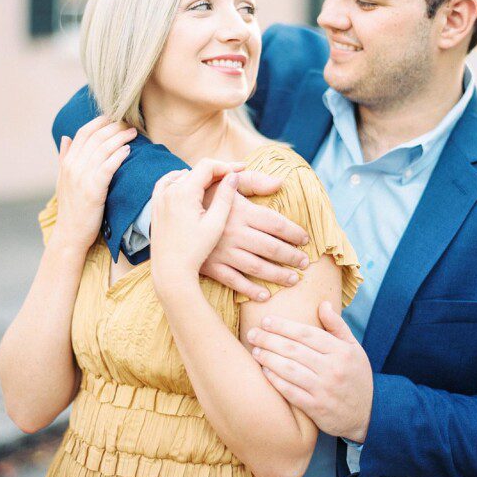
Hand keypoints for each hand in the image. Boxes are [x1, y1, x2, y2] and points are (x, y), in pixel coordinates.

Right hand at [52, 116, 137, 250]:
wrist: (71, 232)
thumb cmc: (72, 206)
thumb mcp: (64, 179)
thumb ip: (65, 157)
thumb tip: (67, 137)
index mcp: (67, 162)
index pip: (84, 133)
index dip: (100, 122)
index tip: (116, 116)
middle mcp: (73, 166)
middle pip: (96, 137)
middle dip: (114, 126)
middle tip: (130, 122)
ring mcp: (82, 177)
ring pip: (103, 149)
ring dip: (120, 137)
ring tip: (134, 132)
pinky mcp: (93, 189)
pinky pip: (107, 167)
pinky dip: (118, 156)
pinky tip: (128, 150)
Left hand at [150, 159, 240, 283]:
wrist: (170, 270)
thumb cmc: (195, 249)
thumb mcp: (216, 223)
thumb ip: (225, 197)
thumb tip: (233, 176)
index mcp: (184, 193)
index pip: (207, 166)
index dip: (226, 166)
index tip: (241, 171)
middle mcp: (169, 191)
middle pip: (195, 169)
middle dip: (216, 171)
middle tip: (233, 177)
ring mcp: (159, 198)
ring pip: (182, 176)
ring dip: (200, 176)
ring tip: (216, 183)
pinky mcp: (155, 206)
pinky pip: (166, 183)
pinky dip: (179, 180)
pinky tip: (188, 185)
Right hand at [199, 171, 309, 301]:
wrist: (171, 215)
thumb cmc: (204, 196)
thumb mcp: (227, 184)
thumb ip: (254, 181)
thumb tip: (280, 183)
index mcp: (241, 212)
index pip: (276, 224)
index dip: (294, 233)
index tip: (305, 240)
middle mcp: (234, 233)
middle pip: (270, 248)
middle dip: (291, 257)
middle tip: (305, 263)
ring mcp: (222, 252)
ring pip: (257, 267)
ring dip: (278, 275)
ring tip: (294, 279)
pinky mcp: (211, 266)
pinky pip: (234, 281)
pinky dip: (250, 290)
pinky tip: (265, 295)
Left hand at [249, 302, 373, 442]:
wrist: (369, 413)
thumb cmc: (357, 376)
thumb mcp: (354, 348)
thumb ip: (337, 326)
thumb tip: (323, 304)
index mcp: (342, 351)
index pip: (307, 334)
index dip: (284, 326)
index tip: (267, 321)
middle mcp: (332, 368)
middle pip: (294, 349)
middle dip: (270, 340)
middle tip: (253, 334)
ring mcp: (324, 389)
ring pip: (289, 369)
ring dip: (268, 358)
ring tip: (255, 351)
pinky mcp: (316, 408)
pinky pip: (290, 392)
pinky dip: (275, 381)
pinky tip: (264, 372)